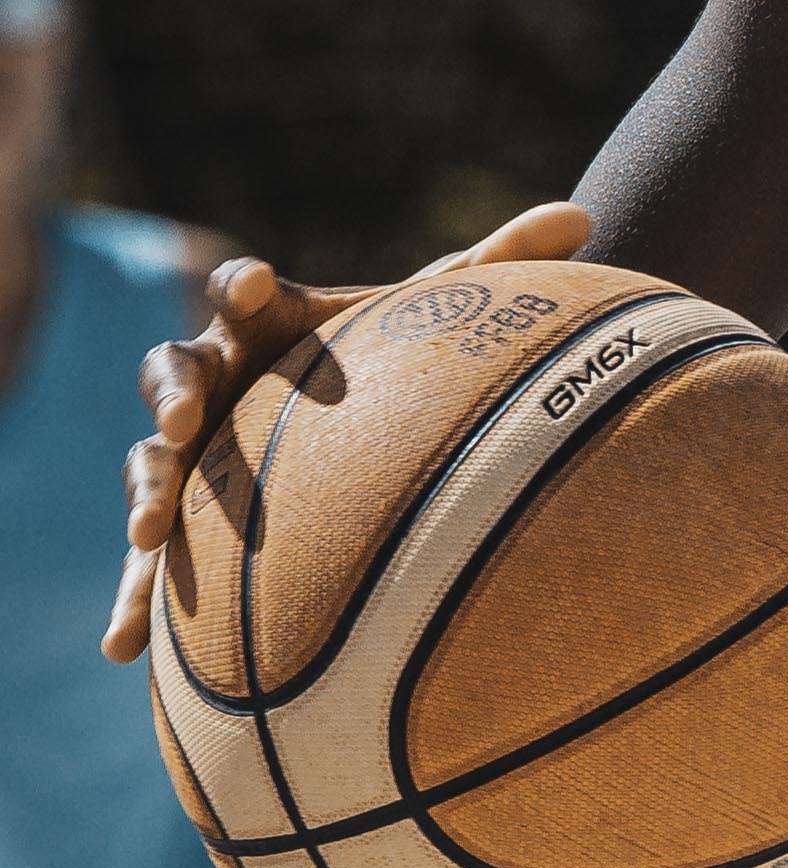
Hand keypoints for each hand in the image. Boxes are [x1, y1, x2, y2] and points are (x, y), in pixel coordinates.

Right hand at [105, 201, 592, 662]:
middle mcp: (212, 380)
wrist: (354, 428)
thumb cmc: (392, 364)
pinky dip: (133, 601)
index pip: (242, 295)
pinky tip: (125, 648)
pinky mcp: (181, 524)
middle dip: (171, 390)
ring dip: (144, 494)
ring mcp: (187, 453)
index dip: (241, 288)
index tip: (252, 288)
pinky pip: (149, 564)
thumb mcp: (441, 319)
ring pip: (147, 464)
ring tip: (146, 534)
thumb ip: (501, 266)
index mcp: (265, 325)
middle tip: (181, 415)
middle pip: (172, 371)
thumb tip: (582, 219)